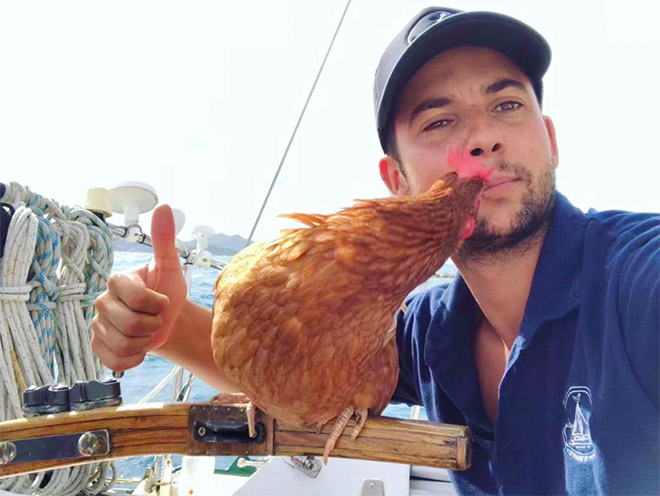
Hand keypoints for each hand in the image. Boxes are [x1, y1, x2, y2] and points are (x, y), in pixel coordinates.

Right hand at [92, 205, 187, 371]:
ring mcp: (98, 325)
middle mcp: (102, 301)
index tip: (163, 301)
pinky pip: (115, 362)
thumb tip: (164, 207)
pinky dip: (134, 359)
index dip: (158, 305)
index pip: (137, 298)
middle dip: (153, 325)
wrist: (168, 321)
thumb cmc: (168, 292)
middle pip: (130, 324)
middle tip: (156, 319)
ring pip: (124, 345)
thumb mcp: (170, 267)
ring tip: (148, 331)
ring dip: (145, 342)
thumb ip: (165, 240)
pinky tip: (140, 348)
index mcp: (117, 281)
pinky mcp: (98, 346)